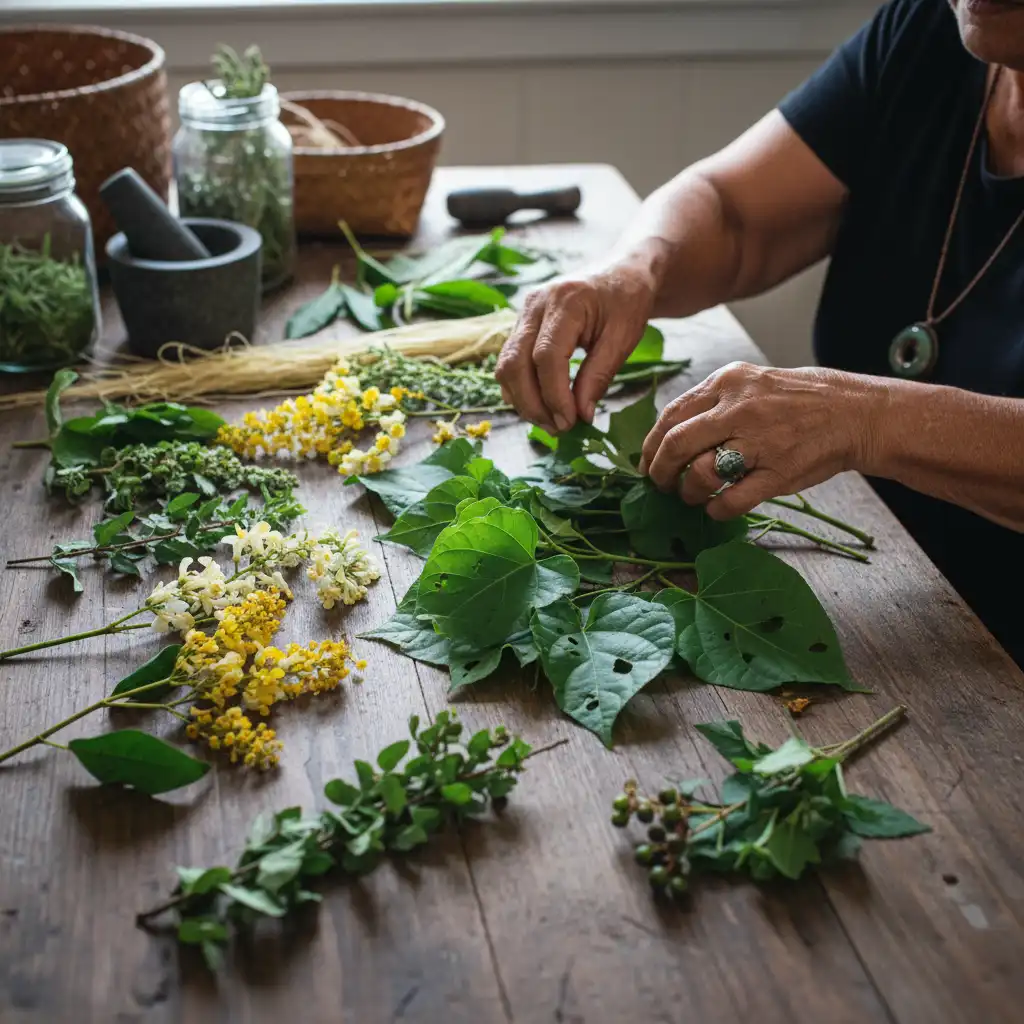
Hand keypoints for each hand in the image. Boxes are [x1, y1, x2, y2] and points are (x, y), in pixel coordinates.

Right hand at [495, 263, 655, 432]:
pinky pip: (509, 362)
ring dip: (523, 400)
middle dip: (532, 403)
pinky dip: (521, 389)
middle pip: (515, 363)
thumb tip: (580, 415)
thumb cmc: (627, 301)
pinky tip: (542, 405)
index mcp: (566, 301)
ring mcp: (523, 313)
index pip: (546, 357)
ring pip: (506, 366)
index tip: (570, 422)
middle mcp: (535, 304)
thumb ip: (599, 376)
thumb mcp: (624, 338)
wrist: (621, 272)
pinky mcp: (520, 324)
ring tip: (551, 422)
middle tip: (558, 428)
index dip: (554, 395)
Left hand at [638, 362, 883, 517]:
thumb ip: (711, 402)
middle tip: (659, 484)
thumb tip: (669, 433)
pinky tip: (715, 507)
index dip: (651, 445)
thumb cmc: (797, 400)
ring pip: (700, 473)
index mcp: (727, 383)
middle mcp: (739, 409)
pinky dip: (715, 509)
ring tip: (691, 495)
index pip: (671, 416)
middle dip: (659, 471)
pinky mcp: (777, 474)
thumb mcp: (751, 383)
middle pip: (676, 444)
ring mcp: (759, 442)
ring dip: (687, 492)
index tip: (646, 461)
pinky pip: (731, 500)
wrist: (853, 413)